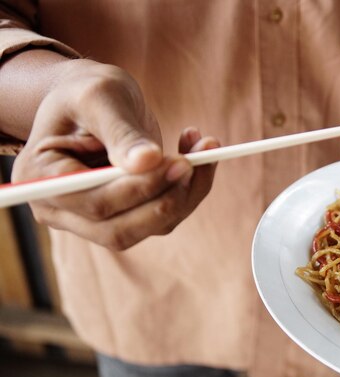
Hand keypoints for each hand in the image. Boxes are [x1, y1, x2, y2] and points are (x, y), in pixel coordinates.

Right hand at [12, 60, 219, 249]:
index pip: (95, 203)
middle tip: (197, 159)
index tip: (180, 162)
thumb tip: (148, 162)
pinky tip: (197, 152)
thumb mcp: (100, 98)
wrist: (95, 99)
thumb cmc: (88, 91)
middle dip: (168, 197)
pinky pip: (165, 216)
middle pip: (121, 229)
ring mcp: (95, 219)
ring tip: (205, 146)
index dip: (140, 189)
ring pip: (150, 227)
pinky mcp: (128, 215)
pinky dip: (190, 189)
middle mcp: (63, 209)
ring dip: (187, 193)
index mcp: (42, 179)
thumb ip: (121, 131)